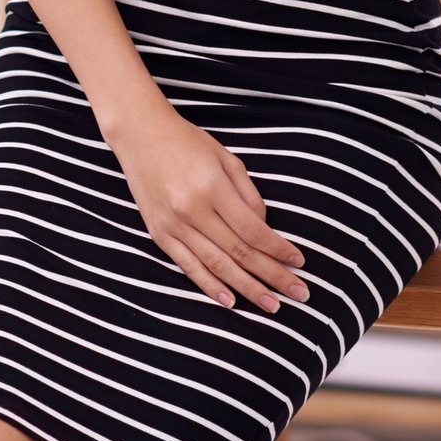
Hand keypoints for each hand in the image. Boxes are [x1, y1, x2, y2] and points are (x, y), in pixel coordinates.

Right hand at [107, 103, 309, 313]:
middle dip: (272, 276)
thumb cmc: (187, 142)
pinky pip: (188, 267)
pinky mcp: (159, 234)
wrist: (140, 135)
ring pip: (217, 265)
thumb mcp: (225, 157)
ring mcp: (174, 225)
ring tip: (272, 306)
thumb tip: (264, 229)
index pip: (253, 229)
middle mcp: (192, 210)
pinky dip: (210, 286)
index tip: (299, 262)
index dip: (278, 249)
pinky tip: (230, 301)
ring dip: (247, 288)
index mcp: (212, 187)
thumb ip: (248, 194)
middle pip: (239, 252)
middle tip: (299, 294)